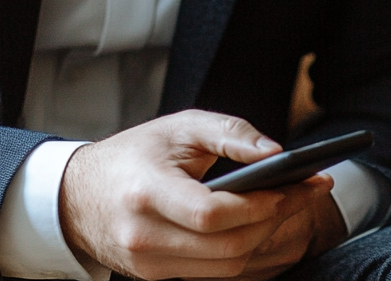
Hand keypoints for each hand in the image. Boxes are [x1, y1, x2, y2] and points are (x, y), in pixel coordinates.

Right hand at [58, 109, 337, 278]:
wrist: (78, 195)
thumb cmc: (136, 152)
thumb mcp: (181, 126)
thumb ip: (230, 133)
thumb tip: (276, 152)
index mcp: (147, 193)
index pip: (211, 214)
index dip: (260, 205)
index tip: (299, 184)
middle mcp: (145, 238)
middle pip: (227, 247)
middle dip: (277, 220)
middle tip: (312, 190)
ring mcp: (149, 267)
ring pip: (226, 268)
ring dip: (268, 239)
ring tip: (295, 204)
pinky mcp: (157, 279)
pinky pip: (214, 273)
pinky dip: (244, 250)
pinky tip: (265, 224)